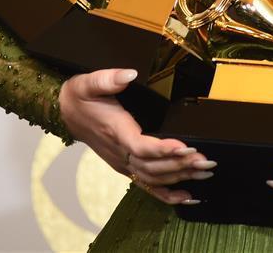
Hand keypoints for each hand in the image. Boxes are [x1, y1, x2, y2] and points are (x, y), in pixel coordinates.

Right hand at [59, 68, 215, 204]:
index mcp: (116, 131)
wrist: (66, 112)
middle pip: (153, 167)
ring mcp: (124, 162)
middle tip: (206, 161)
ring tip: (205, 172)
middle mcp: (120, 152)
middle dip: (181, 165)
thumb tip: (129, 75)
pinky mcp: (126, 166)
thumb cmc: (80, 97)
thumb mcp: (90, 82)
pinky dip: (167, 194)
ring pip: (154, 177)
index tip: (185, 147)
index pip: (141, 146)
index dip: (163, 150)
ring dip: (180, 177)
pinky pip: (147, 185)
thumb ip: (109, 79)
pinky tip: (187, 197)